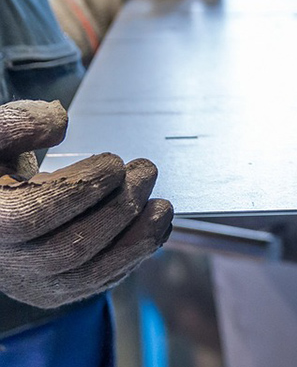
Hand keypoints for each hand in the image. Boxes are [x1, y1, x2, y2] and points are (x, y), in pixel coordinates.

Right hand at [0, 100, 171, 308]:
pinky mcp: (51, 292)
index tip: (114, 163)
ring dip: (136, 240)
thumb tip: (59, 122)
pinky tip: (155, 229)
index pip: (32, 217)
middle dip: (118, 208)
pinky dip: (132, 258)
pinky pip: (96, 284)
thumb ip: (17, 126)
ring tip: (163, 206)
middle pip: (67, 249)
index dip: (80, 190)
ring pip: (87, 275)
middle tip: (147, 172)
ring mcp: (27, 283)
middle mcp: (2, 262)